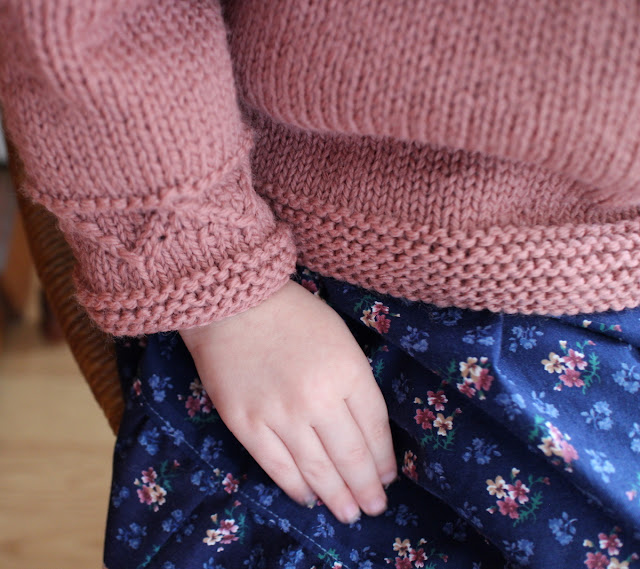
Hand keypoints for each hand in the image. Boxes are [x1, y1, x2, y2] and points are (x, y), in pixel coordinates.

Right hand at [180, 279, 396, 523]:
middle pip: (350, 456)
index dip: (384, 459)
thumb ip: (355, 380)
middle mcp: (318, 399)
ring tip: (349, 514)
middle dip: (367, 488)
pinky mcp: (246, 424)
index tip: (388, 477)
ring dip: (337, 496)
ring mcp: (280, 415)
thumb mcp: (341, 338)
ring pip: (317, 469)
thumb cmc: (293, 314)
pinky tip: (309, 498)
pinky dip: (296, 487)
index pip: (374, 429)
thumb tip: (363, 427)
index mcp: (348, 372)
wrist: (233, 303)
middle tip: (375, 507)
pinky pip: (277, 466)